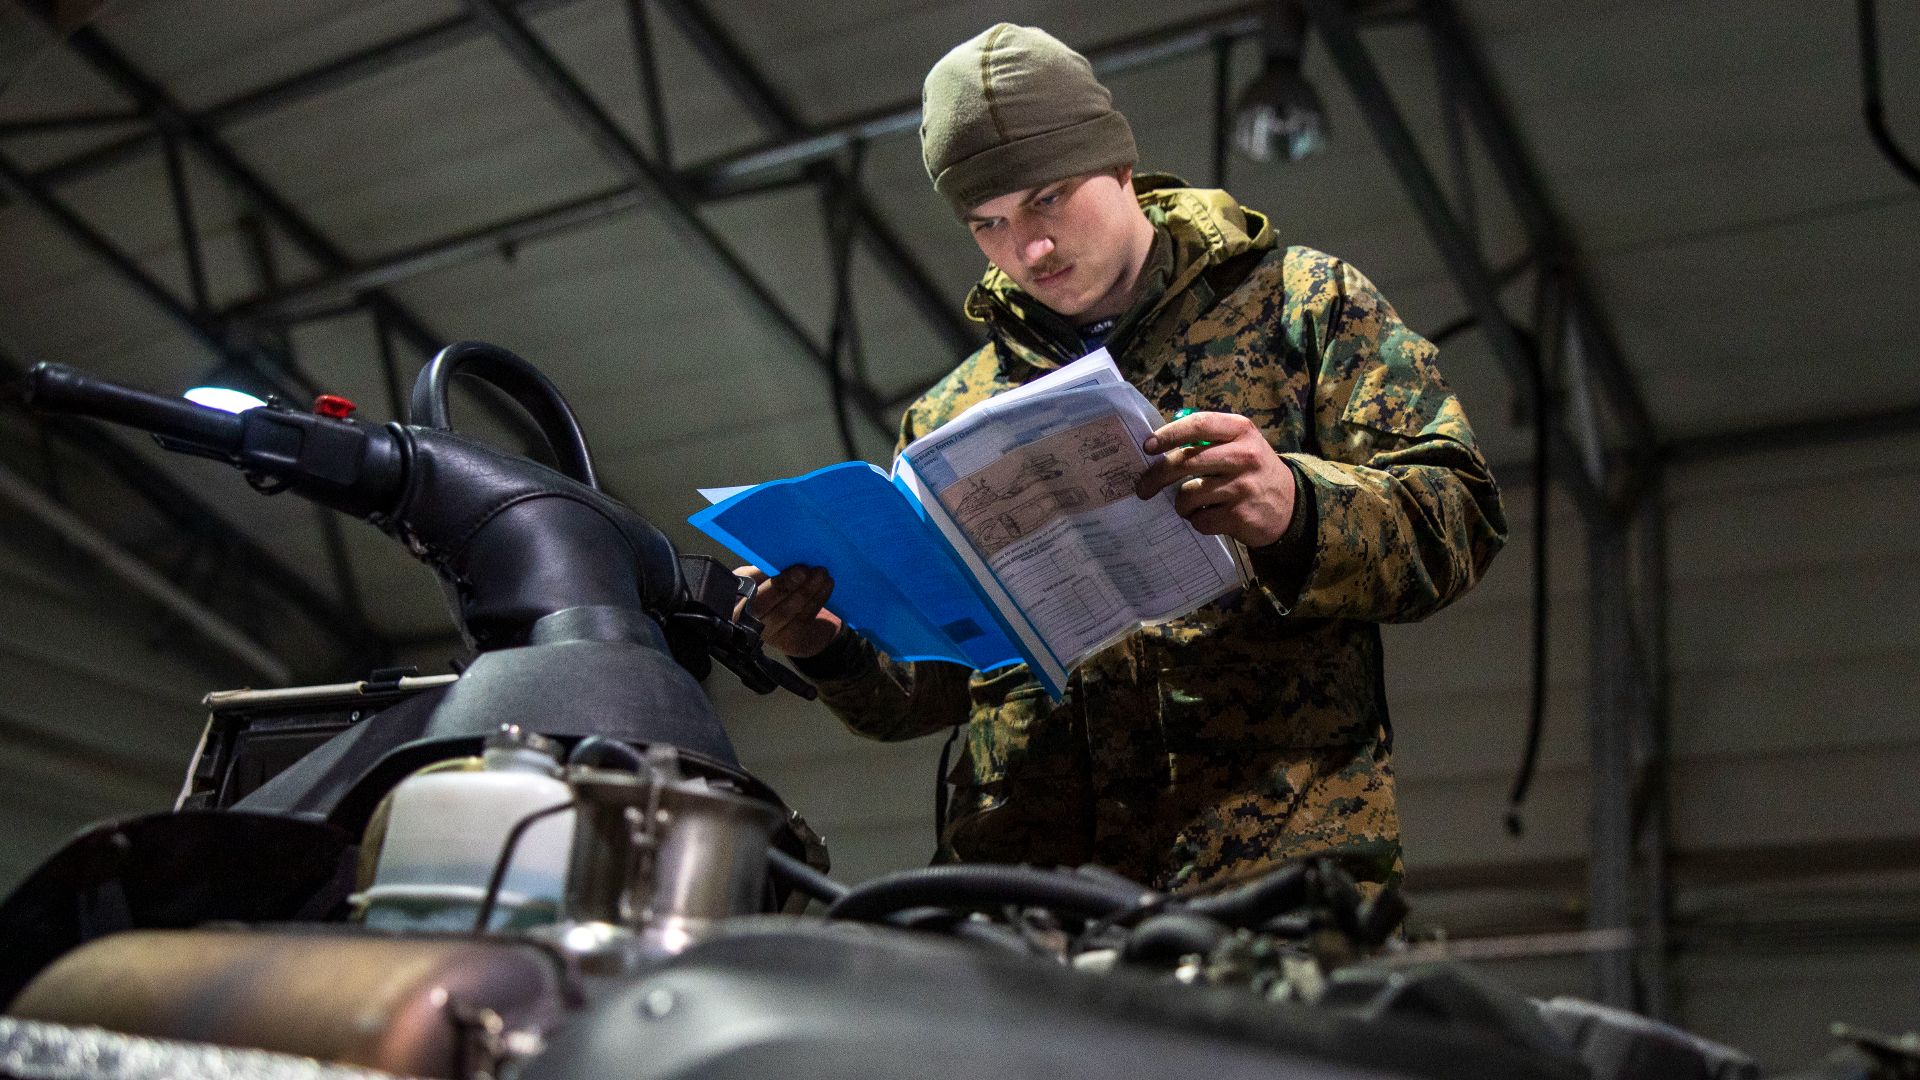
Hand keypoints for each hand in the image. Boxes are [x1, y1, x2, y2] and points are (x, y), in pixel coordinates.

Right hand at [734, 565, 842, 658]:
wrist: (797, 620)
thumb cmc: (776, 590)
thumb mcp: (764, 576)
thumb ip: (764, 569)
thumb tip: (776, 554)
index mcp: (736, 599)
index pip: (743, 590)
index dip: (756, 578)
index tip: (773, 565)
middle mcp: (747, 621)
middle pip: (763, 604)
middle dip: (785, 585)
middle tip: (803, 570)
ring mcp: (769, 634)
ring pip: (786, 611)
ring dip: (806, 591)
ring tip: (821, 574)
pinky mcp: (790, 642)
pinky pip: (804, 618)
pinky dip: (817, 600)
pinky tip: (826, 586)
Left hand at [1135, 411, 1295, 546]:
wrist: (1290, 504)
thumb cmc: (1252, 470)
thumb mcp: (1241, 443)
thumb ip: (1208, 439)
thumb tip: (1159, 445)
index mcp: (1241, 430)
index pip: (1199, 425)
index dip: (1168, 434)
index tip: (1148, 446)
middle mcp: (1244, 455)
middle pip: (1186, 462)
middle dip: (1157, 476)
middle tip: (1144, 488)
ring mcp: (1243, 487)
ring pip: (1188, 494)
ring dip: (1181, 504)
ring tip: (1189, 504)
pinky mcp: (1240, 515)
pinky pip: (1200, 519)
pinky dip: (1197, 520)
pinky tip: (1207, 516)